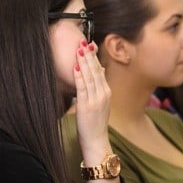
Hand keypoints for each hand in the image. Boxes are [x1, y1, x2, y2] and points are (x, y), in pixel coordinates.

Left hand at [72, 41, 113, 166]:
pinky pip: (83, 88)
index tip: (89, 45)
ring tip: (79, 49)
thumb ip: (101, 87)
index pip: (100, 71)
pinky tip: (75, 67)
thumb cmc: (95, 124)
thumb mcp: (102, 103)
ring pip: (90, 76)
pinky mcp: (87, 106)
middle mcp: (103, 94)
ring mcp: (96, 100)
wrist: (97, 141)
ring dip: (84, 62)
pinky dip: (79, 77)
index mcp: (106, 92)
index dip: (94, 57)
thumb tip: (101, 71)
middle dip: (89, 55)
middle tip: (83, 41)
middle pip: (96, 70)